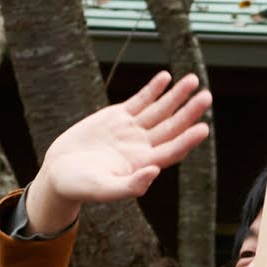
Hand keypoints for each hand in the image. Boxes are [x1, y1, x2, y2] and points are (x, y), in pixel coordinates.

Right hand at [21, 72, 211, 236]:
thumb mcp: (102, 189)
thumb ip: (129, 186)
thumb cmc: (80, 186)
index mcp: (143, 164)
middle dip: (189, 111)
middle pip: (171, 127)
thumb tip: (154, 172)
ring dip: (176, 95)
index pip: (171, 150)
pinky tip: (165, 78)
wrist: (59, 171)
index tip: (203, 128)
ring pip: (159, 110)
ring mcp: (132, 130)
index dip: (187, 140)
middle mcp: (143, 146)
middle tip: (207, 96)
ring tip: (193, 80)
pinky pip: (140, 100)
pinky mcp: (118, 116)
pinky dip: (153, 89)